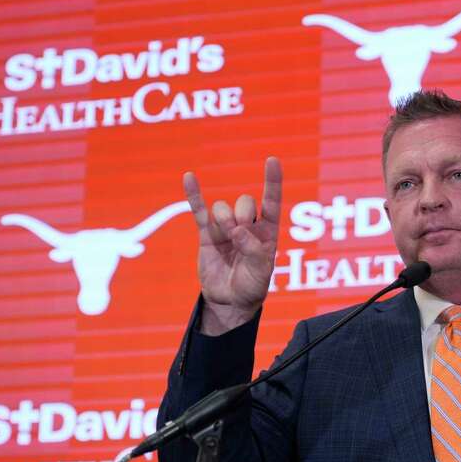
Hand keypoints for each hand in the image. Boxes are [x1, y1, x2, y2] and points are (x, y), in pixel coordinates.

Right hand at [184, 157, 281, 334]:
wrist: (230, 301)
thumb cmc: (252, 286)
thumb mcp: (261, 271)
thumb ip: (252, 249)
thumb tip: (237, 230)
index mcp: (267, 232)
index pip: (271, 202)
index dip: (272, 182)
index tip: (272, 160)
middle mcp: (248, 225)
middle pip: (245, 202)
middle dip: (242, 214)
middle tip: (239, 233)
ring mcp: (226, 228)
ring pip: (223, 208)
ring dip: (224, 218)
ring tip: (227, 236)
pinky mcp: (207, 235)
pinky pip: (199, 211)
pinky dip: (194, 194)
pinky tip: (188, 177)